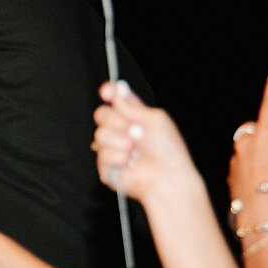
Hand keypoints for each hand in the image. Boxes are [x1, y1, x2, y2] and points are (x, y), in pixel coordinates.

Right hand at [91, 80, 200, 203]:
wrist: (166, 176)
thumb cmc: (168, 150)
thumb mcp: (155, 119)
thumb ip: (132, 105)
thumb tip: (116, 90)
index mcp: (134, 116)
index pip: (115, 99)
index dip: (108, 92)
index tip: (107, 92)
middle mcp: (121, 130)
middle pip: (101, 114)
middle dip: (115, 121)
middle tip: (133, 130)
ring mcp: (112, 147)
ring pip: (99, 134)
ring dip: (120, 142)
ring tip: (134, 150)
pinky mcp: (105, 165)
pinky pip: (101, 154)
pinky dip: (117, 157)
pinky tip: (129, 162)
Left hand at [227, 70, 267, 229]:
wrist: (264, 209)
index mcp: (266, 133)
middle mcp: (247, 143)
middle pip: (254, 131)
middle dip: (264, 136)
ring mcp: (236, 160)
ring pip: (247, 152)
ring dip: (258, 158)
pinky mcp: (231, 176)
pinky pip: (242, 169)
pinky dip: (251, 174)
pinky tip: (263, 186)